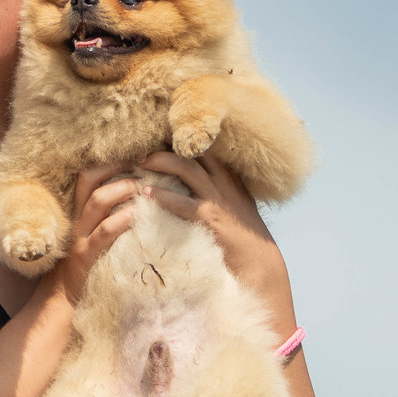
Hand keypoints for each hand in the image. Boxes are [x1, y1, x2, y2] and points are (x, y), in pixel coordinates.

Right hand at [52, 162, 147, 304]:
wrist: (70, 297)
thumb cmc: (94, 261)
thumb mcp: (99, 234)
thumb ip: (113, 215)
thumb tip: (145, 194)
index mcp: (81, 211)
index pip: (88, 175)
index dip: (110, 162)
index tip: (135, 157)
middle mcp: (78, 219)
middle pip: (90, 181)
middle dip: (118, 171)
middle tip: (144, 170)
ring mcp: (82, 237)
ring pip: (98, 201)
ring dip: (123, 190)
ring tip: (145, 189)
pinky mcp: (89, 255)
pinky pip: (107, 231)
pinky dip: (125, 219)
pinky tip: (140, 216)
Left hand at [135, 151, 294, 322]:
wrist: (258, 262)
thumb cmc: (241, 236)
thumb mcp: (233, 203)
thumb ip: (216, 187)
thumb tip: (191, 178)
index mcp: (229, 175)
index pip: (204, 147)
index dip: (180, 137)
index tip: (158, 134)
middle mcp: (224, 181)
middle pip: (194, 150)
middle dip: (167, 144)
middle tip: (142, 146)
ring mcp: (218, 198)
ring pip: (187, 168)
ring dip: (161, 162)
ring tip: (139, 162)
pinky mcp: (211, 218)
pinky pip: (183, 202)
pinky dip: (163, 196)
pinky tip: (145, 194)